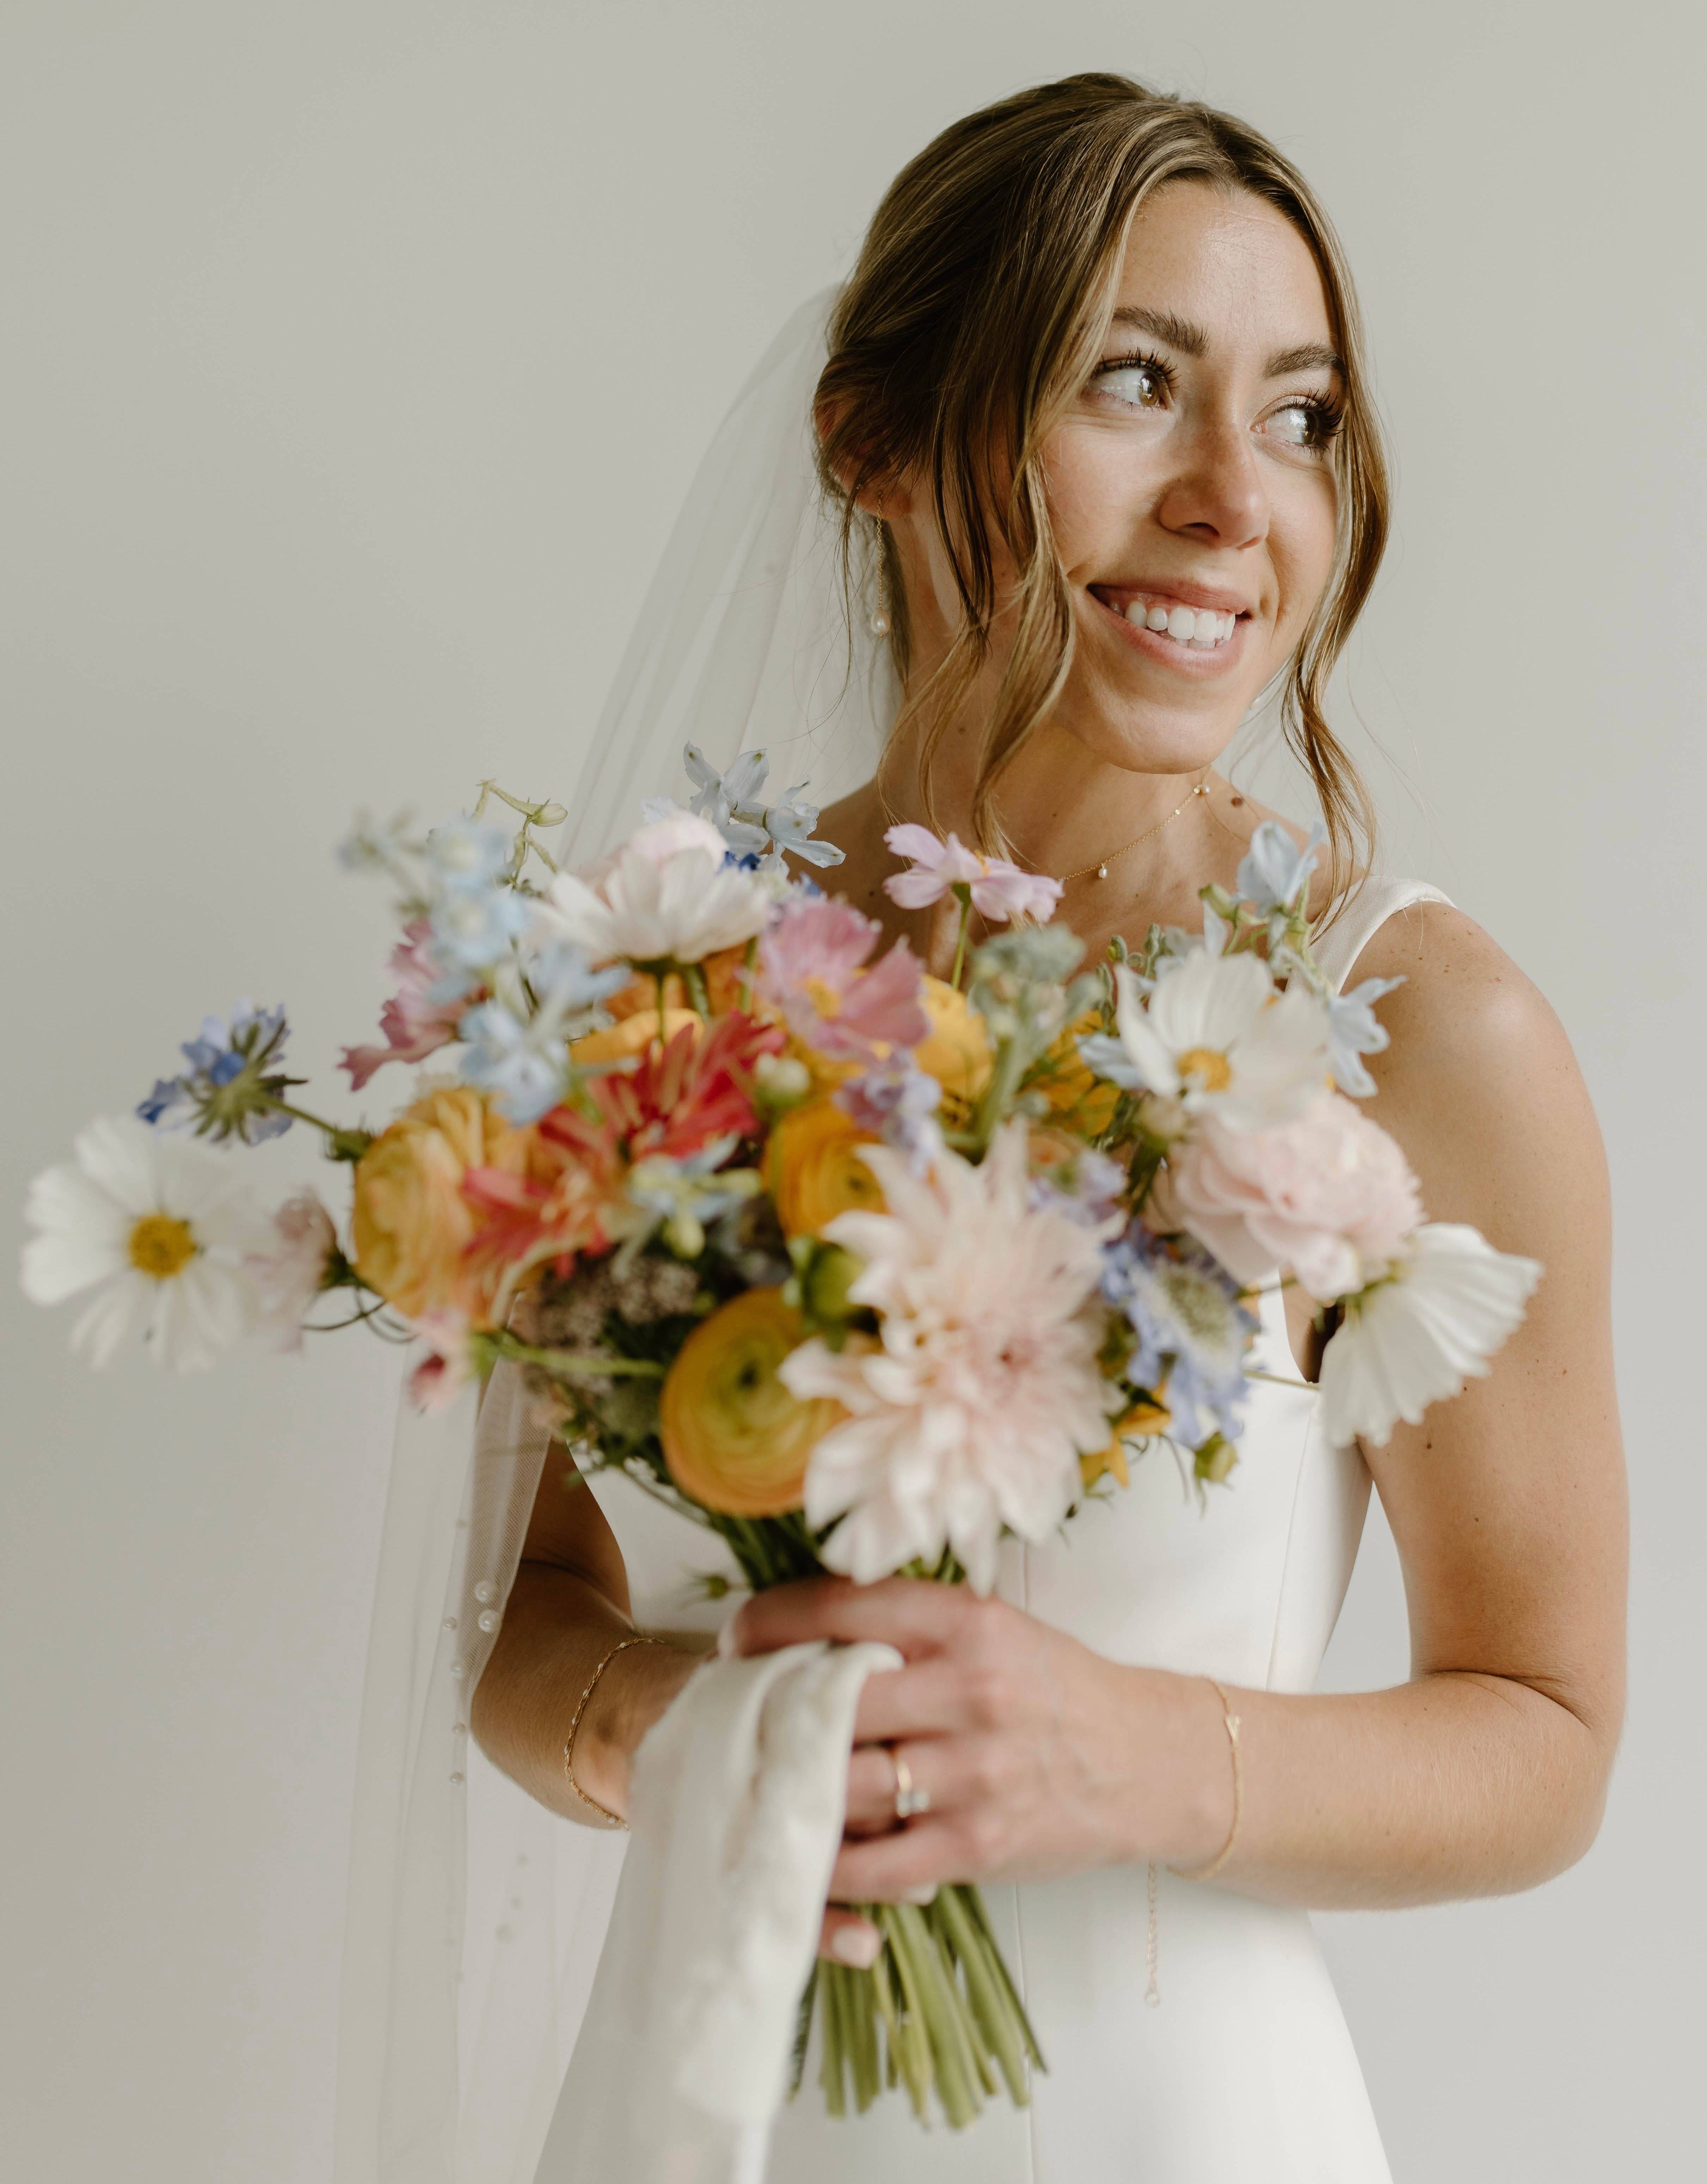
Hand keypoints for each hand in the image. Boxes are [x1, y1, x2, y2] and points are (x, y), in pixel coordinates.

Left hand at [721, 1576, 1229, 1957]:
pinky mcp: (978, 1844)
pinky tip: (799, 1850)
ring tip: (754, 1781)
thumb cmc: (1052, 1691)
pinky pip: (875, 1861)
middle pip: (831, 1699)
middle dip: (768, 1708)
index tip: (736, 1636)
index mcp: (966, 1623)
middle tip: (730, 1713)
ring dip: (790, 1786)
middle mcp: (969, 1690)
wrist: (1143, 1762)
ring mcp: (973, 1772)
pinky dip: (827, 1862)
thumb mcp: (991, 1629)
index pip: (844, 1607)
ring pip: (845, 1782)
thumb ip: (909, 1626)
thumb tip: (801, 1630)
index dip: (773, 1621)